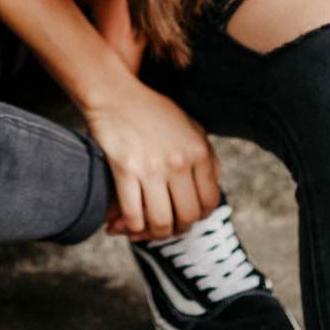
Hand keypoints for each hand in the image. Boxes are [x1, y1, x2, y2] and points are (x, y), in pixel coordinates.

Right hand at [80, 77, 221, 241]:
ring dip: (153, 234)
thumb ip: (207, 156)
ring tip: (145, 231)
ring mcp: (152, 167)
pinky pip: (133, 215)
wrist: (115, 95)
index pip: (209, 202)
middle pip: (187, 217)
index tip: (185, 217)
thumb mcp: (190, 126)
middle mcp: (179, 161)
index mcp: (199, 151)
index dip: (198, 217)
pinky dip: (130, 227)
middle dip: (176, 229)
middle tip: (165, 227)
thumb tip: (214, 185)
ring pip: (161, 222)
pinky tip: (124, 225)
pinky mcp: (126, 170)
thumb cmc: (152, 111)